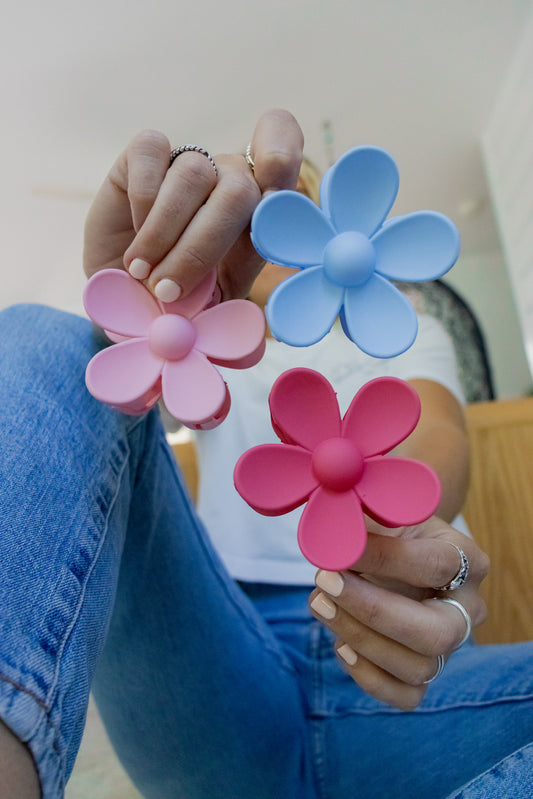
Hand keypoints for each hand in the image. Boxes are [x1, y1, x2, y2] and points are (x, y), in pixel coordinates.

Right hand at [83, 109, 303, 300]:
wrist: (126, 294)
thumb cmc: (180, 299)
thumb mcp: (214, 307)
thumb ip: (236, 300)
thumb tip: (247, 318)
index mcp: (261, 213)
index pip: (284, 162)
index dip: (282, 159)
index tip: (273, 196)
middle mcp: (231, 178)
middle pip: (237, 191)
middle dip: (203, 246)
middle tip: (169, 290)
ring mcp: (191, 161)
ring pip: (194, 174)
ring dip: (164, 232)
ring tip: (142, 273)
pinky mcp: (147, 152)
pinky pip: (152, 152)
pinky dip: (142, 199)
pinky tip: (133, 235)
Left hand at [309, 516, 488, 709]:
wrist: (395, 548)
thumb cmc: (388, 528)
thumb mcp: (381, 512)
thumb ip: (361, 522)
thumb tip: (330, 543)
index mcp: (466, 559)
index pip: (436, 566)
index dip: (384, 559)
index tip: (338, 550)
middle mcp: (468, 608)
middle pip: (437, 633)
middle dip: (372, 612)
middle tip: (324, 582)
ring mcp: (450, 646)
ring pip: (419, 667)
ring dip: (359, 638)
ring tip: (318, 602)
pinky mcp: (424, 670)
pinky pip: (406, 695)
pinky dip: (368, 675)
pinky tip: (339, 644)